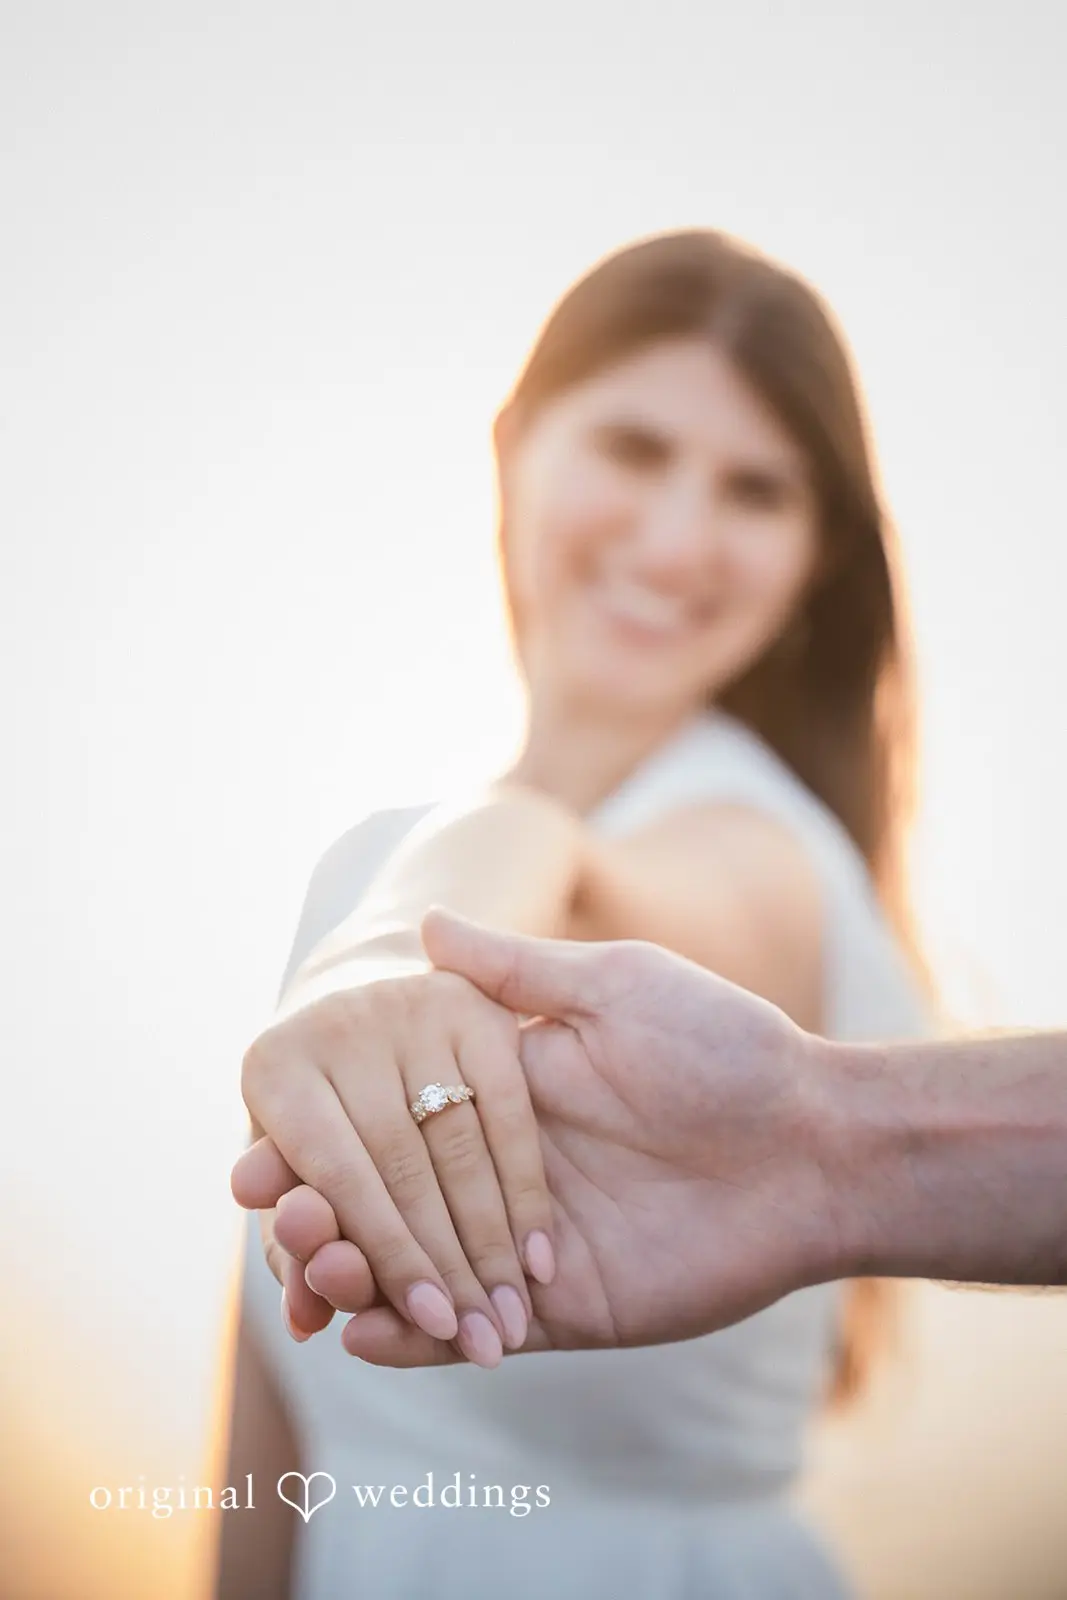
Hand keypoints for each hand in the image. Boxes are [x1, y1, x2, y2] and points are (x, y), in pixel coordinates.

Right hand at [239, 910, 843, 1363]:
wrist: (812, 1141)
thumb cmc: (721, 1047)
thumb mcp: (614, 987)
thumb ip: (516, 972)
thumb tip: (425, 926)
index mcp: (501, 1097)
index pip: (389, 1125)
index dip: (323, 1140)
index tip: (255, 1143)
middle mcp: (500, 1174)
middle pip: (385, 1205)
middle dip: (322, 1214)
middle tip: (272, 1209)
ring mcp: (525, 1245)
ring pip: (415, 1273)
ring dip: (356, 1277)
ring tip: (316, 1269)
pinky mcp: (562, 1309)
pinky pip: (472, 1331)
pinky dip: (416, 1339)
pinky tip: (369, 1332)